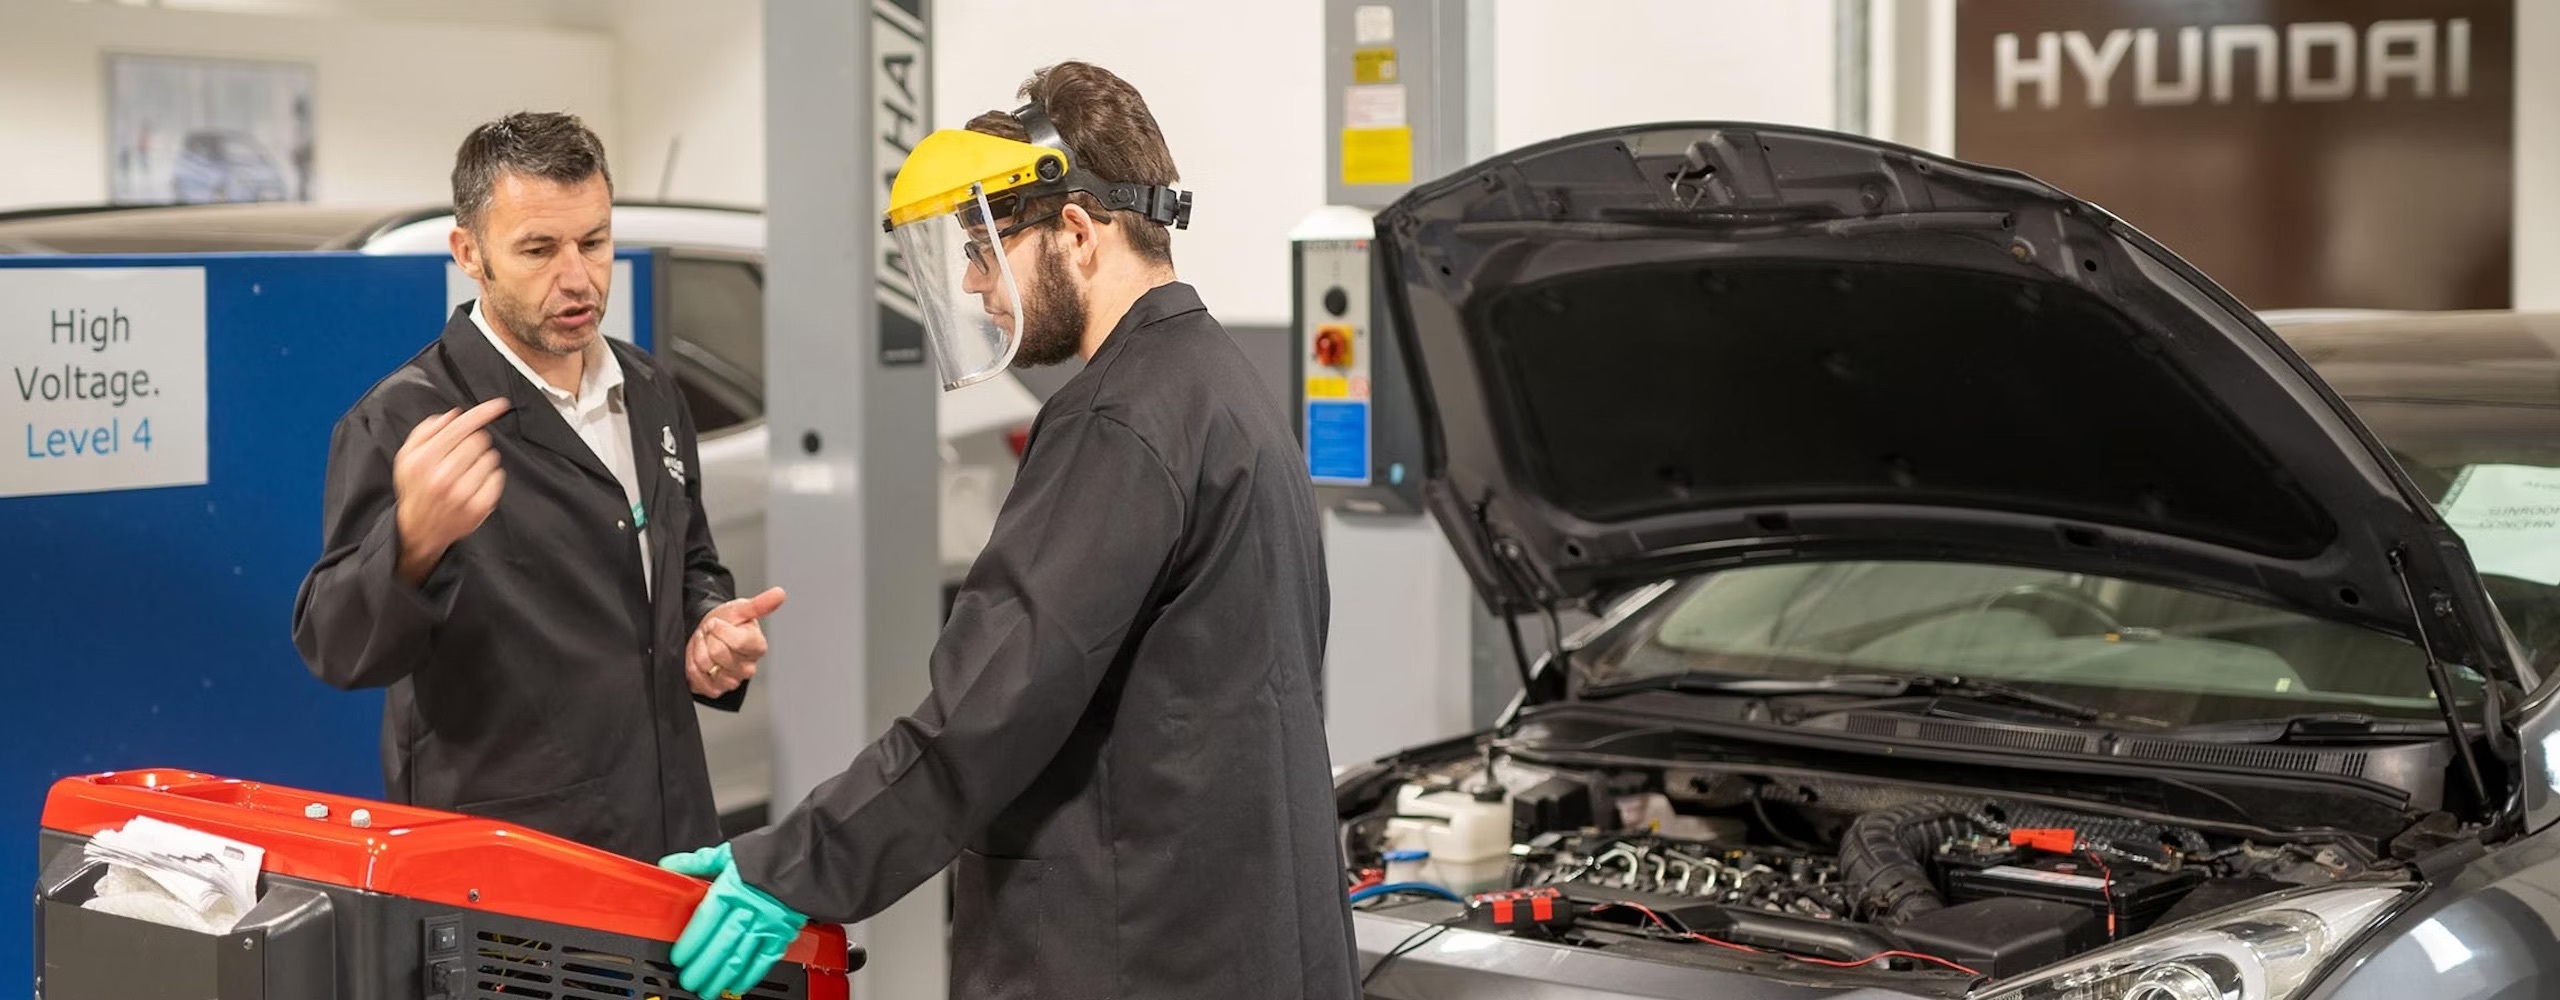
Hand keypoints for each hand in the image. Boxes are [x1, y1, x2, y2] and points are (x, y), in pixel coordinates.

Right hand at [392, 398, 510, 584]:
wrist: (418, 528)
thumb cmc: (416, 487)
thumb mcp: (407, 456)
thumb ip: (426, 431)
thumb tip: (453, 415)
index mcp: (425, 459)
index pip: (462, 427)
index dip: (484, 412)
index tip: (500, 404)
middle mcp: (444, 475)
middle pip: (480, 439)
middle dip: (475, 441)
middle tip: (464, 454)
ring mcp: (462, 493)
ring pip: (491, 457)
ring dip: (483, 459)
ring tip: (466, 471)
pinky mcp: (478, 507)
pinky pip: (498, 477)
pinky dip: (490, 476)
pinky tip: (475, 483)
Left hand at [658, 843, 806, 998]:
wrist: (808, 857)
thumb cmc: (768, 855)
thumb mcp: (729, 853)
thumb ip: (698, 862)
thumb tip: (671, 864)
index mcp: (731, 889)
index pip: (704, 922)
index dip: (690, 944)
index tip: (679, 958)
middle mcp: (748, 909)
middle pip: (720, 945)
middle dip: (702, 967)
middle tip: (689, 980)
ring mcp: (766, 924)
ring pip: (739, 956)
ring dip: (721, 976)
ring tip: (708, 989)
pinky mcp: (782, 933)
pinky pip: (764, 959)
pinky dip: (750, 975)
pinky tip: (736, 985)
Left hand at [689, 587, 785, 697]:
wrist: (708, 634)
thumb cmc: (727, 622)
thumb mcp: (740, 609)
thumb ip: (760, 604)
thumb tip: (780, 593)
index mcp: (758, 647)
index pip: (737, 641)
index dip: (720, 628)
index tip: (717, 622)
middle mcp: (748, 668)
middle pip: (718, 652)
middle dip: (707, 638)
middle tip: (710, 634)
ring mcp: (733, 681)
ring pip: (705, 665)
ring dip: (698, 651)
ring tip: (705, 645)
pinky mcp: (716, 690)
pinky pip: (698, 678)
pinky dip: (692, 666)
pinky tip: (699, 659)